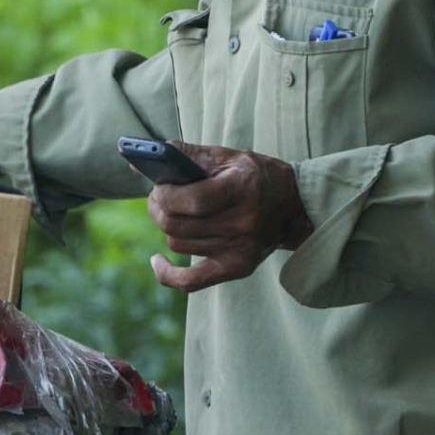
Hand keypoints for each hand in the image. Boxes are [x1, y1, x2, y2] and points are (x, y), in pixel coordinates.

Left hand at [146, 142, 312, 292]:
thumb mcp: (226, 156)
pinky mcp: (237, 268)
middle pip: (177, 225)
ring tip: (174, 213)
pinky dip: (167, 274)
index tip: (158, 186)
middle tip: (158, 196)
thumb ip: (184, 154)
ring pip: (178, 244)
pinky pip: (191, 281)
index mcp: (241, 189)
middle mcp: (242, 223)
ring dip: (168, 227)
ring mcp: (240, 250)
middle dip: (158, 208)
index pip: (191, 201)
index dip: (165, 194)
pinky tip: (156, 261)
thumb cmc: (254, 175)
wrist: (294, 207)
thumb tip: (140, 158)